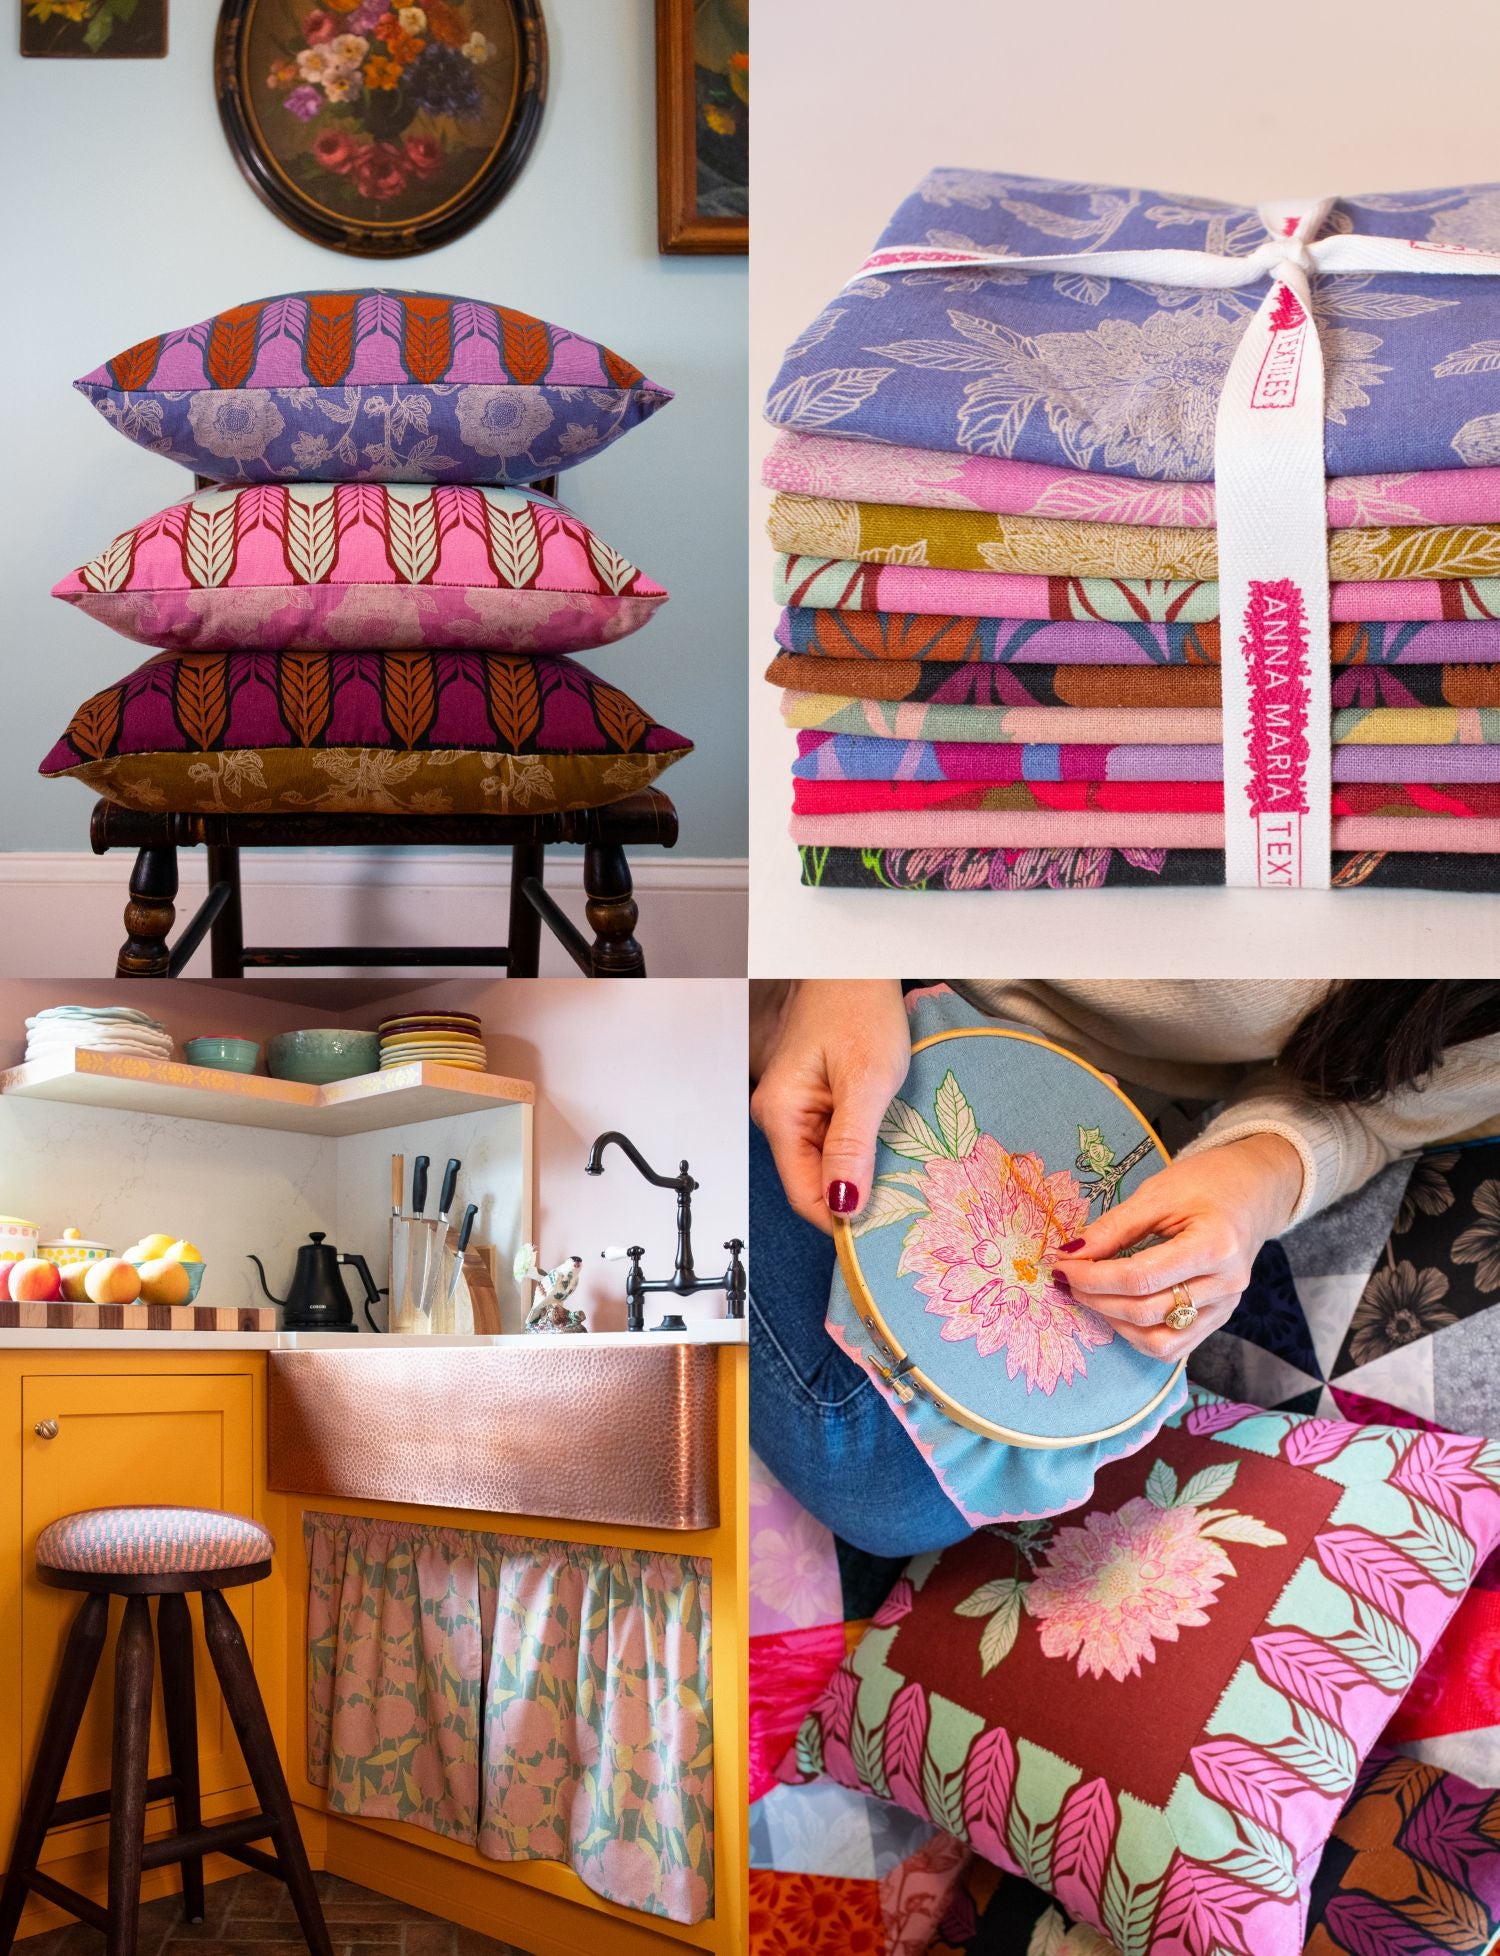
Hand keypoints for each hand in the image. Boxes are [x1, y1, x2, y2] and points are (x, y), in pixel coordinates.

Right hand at [751, 980, 910, 1232]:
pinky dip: (862, 1152)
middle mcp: (779, 1117)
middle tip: (907, 1208)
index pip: (805, 1194)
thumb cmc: (858, 1007)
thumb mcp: (866, 1080)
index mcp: (780, 1115)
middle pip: (814, 1183)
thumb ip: (851, 1144)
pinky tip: (891, 1148)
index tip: (885, 1233)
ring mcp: (795, 1109)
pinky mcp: (814, 1100)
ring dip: (861, 1175)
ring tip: (905, 1179)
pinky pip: (834, 1143)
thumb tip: (844, 1203)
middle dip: (856, 1198)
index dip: (843, 1218)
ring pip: (826, 1165)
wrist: (855, 964)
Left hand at [1051, 1133, 1304, 1363]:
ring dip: (1116, 1323)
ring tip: (1092, 1296)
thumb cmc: (1206, 1184)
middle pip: (1147, 1311)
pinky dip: (1140, 1335)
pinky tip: (1119, 1311)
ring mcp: (1226, 1307)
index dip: (1094, 1276)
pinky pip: (1175, 1346)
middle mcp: (1226, 1285)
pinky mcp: (1219, 1318)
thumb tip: (1072, 1254)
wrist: (1252, 1193)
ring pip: (1160, 1341)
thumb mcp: (1157, 1194)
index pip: (1141, 1278)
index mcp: (1215, 1245)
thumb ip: (1114, 1227)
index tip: (1063, 1265)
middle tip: (1069, 1278)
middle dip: (1097, 1298)